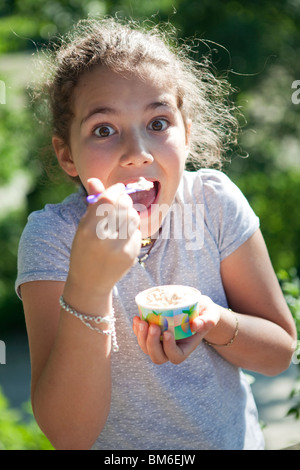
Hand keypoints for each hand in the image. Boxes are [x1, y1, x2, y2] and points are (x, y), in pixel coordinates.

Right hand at [65, 178, 140, 298]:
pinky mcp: (131, 255)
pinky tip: (122, 237)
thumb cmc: (85, 249)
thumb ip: (92, 203)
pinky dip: (132, 230)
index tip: (119, 188)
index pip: (108, 199)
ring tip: (120, 221)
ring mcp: (120, 248)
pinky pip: (137, 232)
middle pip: (124, 206)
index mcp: (88, 229)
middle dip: (124, 201)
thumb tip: (94, 179)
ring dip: (129, 214)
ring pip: (134, 217)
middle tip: (120, 204)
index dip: (116, 190)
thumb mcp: (83, 226)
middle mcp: (104, 239)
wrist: (90, 282)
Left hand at [132, 295, 220, 363]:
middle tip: (153, 326)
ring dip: (141, 336)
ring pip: (146, 348)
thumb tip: (197, 325)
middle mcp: (170, 349)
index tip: (168, 333)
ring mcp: (160, 343)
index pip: (175, 356)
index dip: (169, 348)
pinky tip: (137, 318)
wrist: (197, 308)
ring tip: (142, 321)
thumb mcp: (211, 314)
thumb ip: (208, 320)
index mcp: (185, 348)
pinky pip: (141, 337)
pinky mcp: (152, 334)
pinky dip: (137, 329)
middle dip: (152, 343)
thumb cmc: (205, 313)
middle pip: (157, 356)